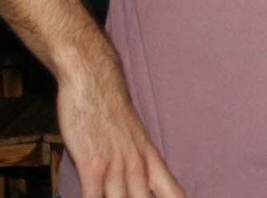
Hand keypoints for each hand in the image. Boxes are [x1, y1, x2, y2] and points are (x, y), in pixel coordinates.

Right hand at [56, 48, 184, 197]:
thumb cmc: (110, 112)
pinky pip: (94, 197)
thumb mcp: (133, 139)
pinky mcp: (93, 164)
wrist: (94, 81)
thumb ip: (138, 165)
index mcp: (151, 160)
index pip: (173, 194)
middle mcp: (138, 166)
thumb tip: (142, 185)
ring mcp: (116, 166)